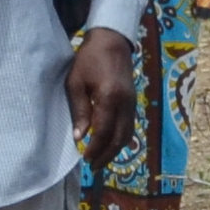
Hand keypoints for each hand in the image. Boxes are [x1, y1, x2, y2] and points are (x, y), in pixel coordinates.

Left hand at [62, 24, 138, 163]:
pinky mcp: (134, 103)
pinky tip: (110, 145)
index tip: (84, 158)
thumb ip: (80, 110)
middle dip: (106, 155)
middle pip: (119, 138)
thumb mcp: (76, 83)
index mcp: (109, 98)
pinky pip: (129, 127)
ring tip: (101, 160)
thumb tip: (80, 137)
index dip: (94, 148)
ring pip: (127, 135)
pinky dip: (120, 140)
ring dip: (114, 150)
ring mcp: (132, 104)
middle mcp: (125, 104)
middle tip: (93, 167)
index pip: (103, 131)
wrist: (112, 42)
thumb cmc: (88, 60)